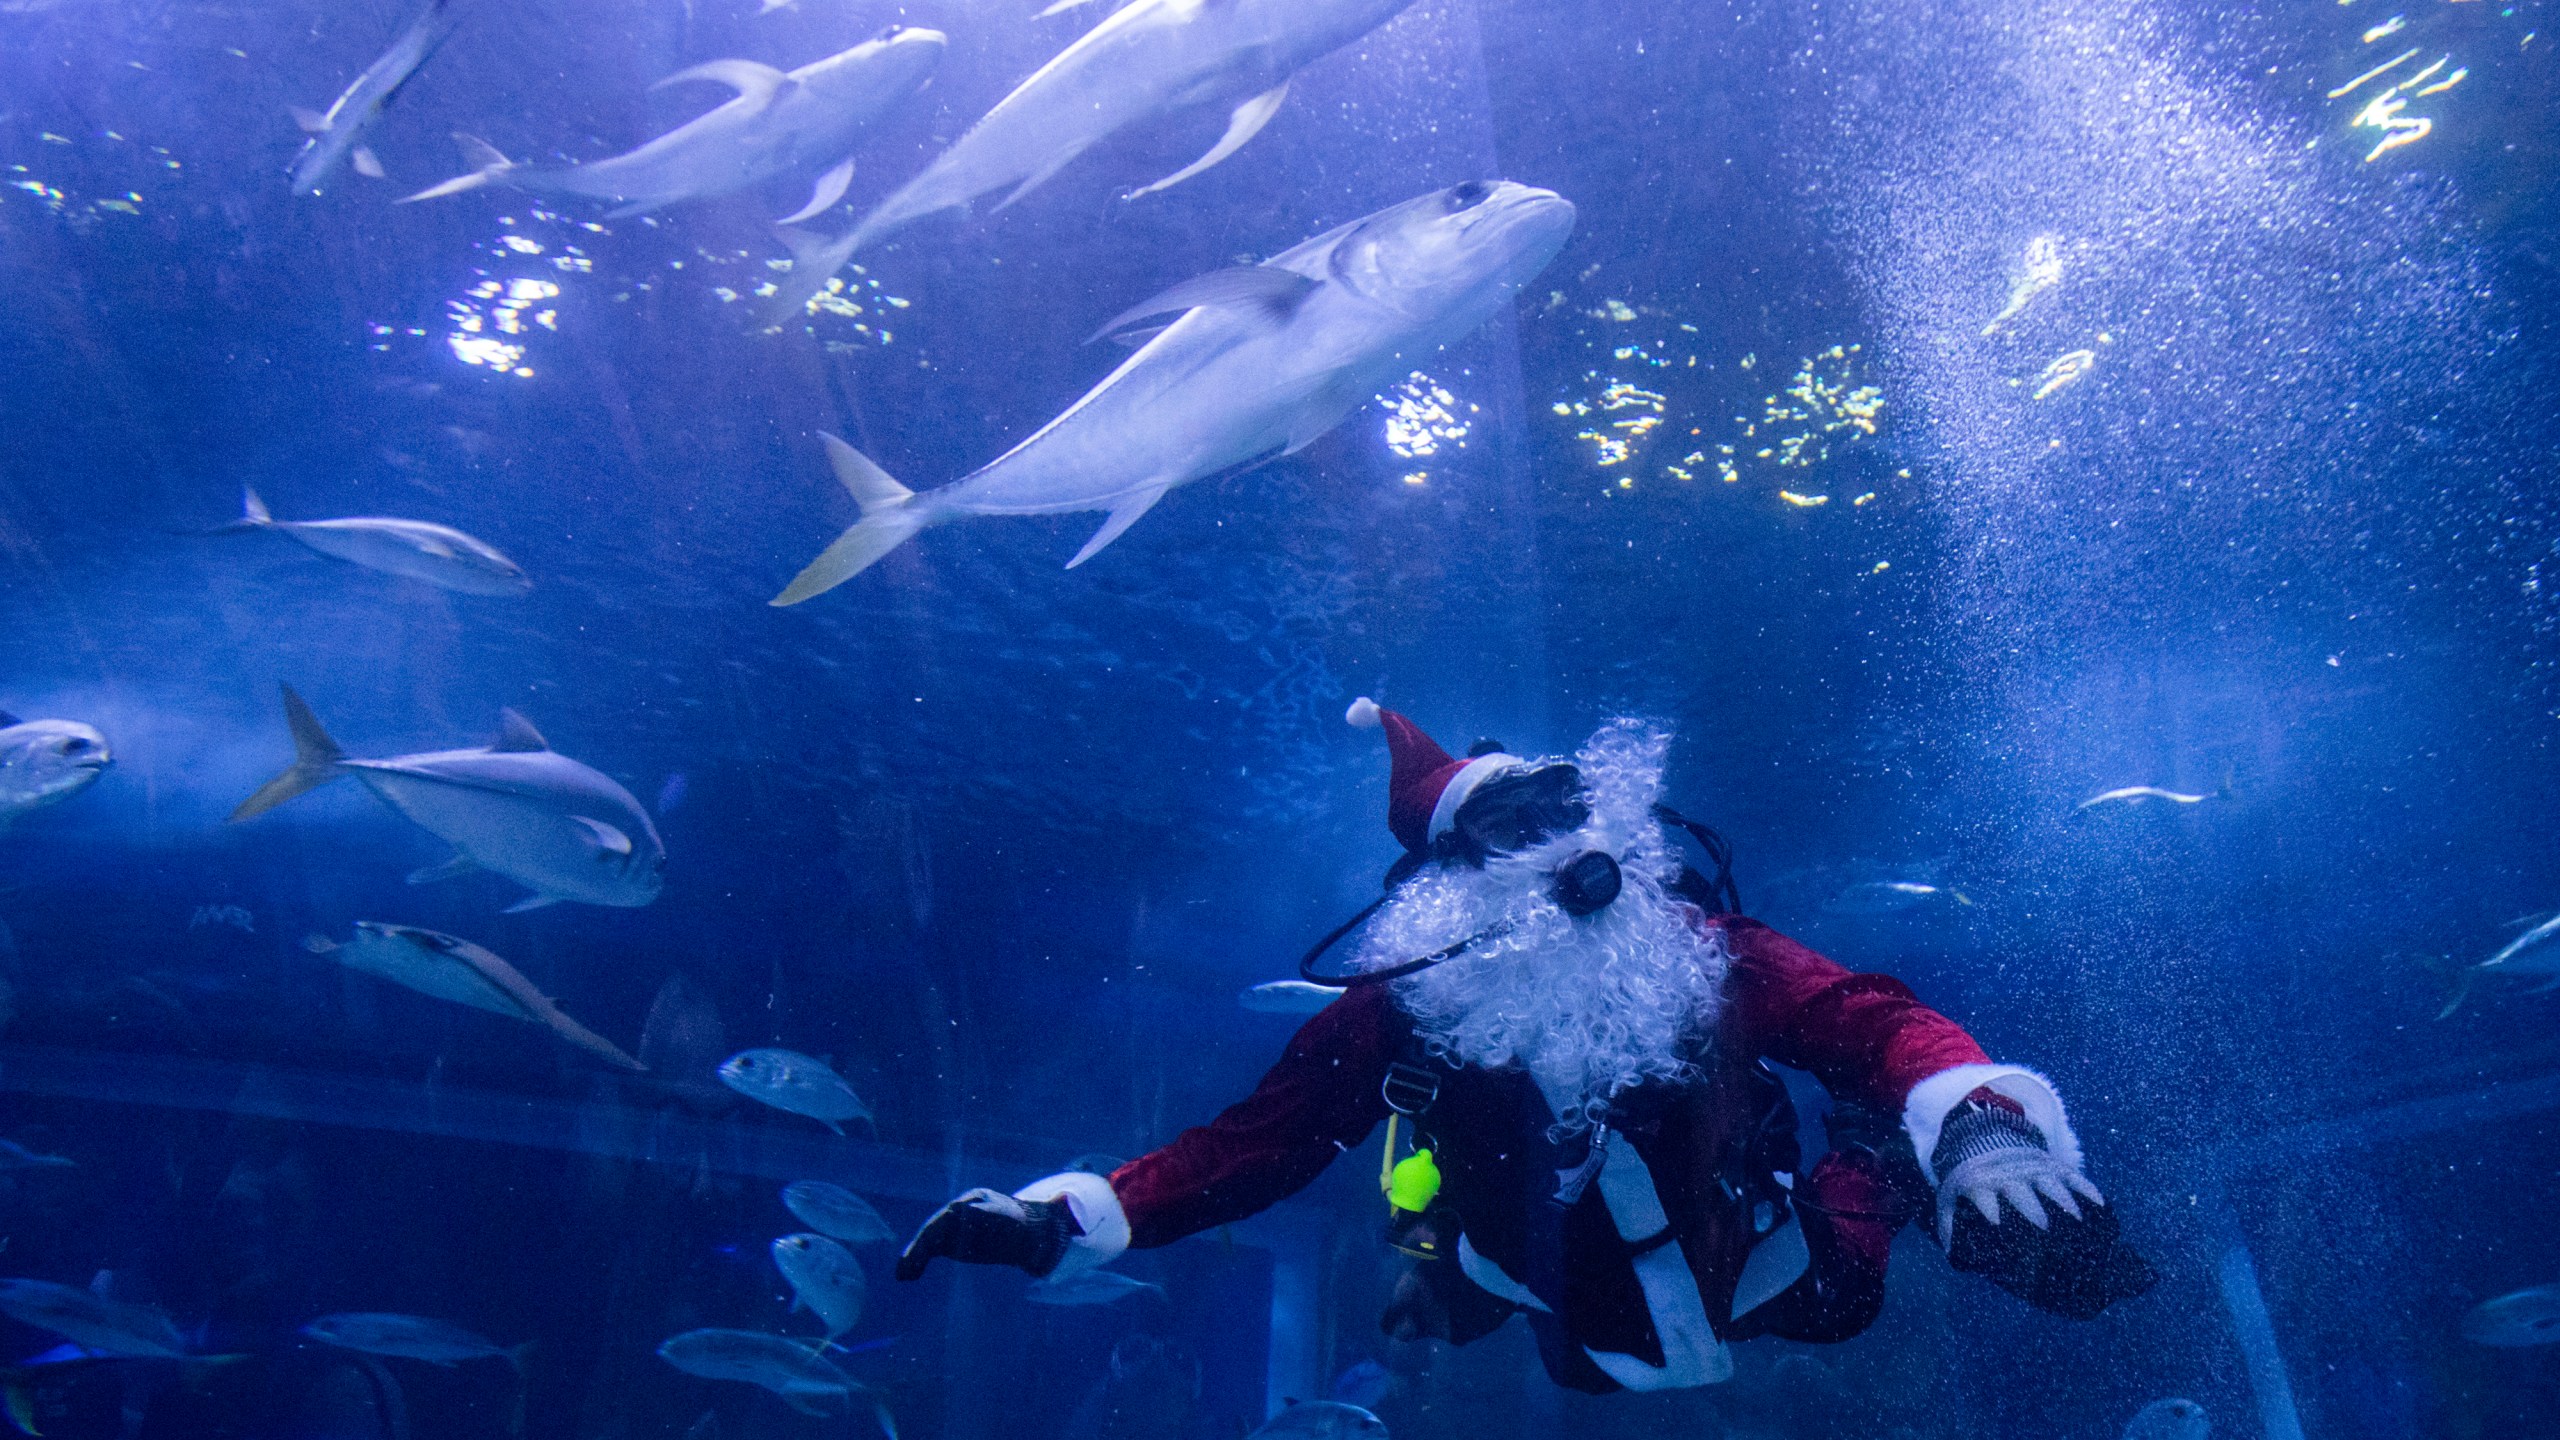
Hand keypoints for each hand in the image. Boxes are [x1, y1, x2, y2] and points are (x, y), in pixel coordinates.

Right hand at [894, 1188, 1074, 1280]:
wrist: (1028, 1231)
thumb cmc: (1034, 1230)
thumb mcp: (1037, 1230)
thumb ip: (1044, 1227)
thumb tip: (1066, 1213)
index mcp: (982, 1202)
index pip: (961, 1213)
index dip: (949, 1224)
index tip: (936, 1240)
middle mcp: (965, 1208)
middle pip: (940, 1224)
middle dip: (924, 1242)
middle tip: (911, 1260)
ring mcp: (955, 1223)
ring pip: (931, 1237)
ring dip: (915, 1254)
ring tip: (903, 1274)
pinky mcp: (951, 1240)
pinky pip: (930, 1248)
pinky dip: (917, 1259)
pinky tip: (906, 1276)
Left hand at [1930, 1102, 2102, 1248]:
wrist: (1986, 1141)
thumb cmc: (1970, 1180)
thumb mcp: (1951, 1197)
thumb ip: (1948, 1226)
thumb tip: (1952, 1255)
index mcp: (1982, 1183)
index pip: (1984, 1195)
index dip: (1988, 1208)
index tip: (1996, 1224)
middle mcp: (2010, 1175)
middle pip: (2022, 1192)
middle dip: (2032, 1208)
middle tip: (2043, 1229)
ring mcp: (2034, 1169)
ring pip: (2051, 1183)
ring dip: (2063, 1199)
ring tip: (2077, 1221)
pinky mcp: (2055, 1166)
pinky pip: (2074, 1176)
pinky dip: (2086, 1189)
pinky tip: (2100, 1206)